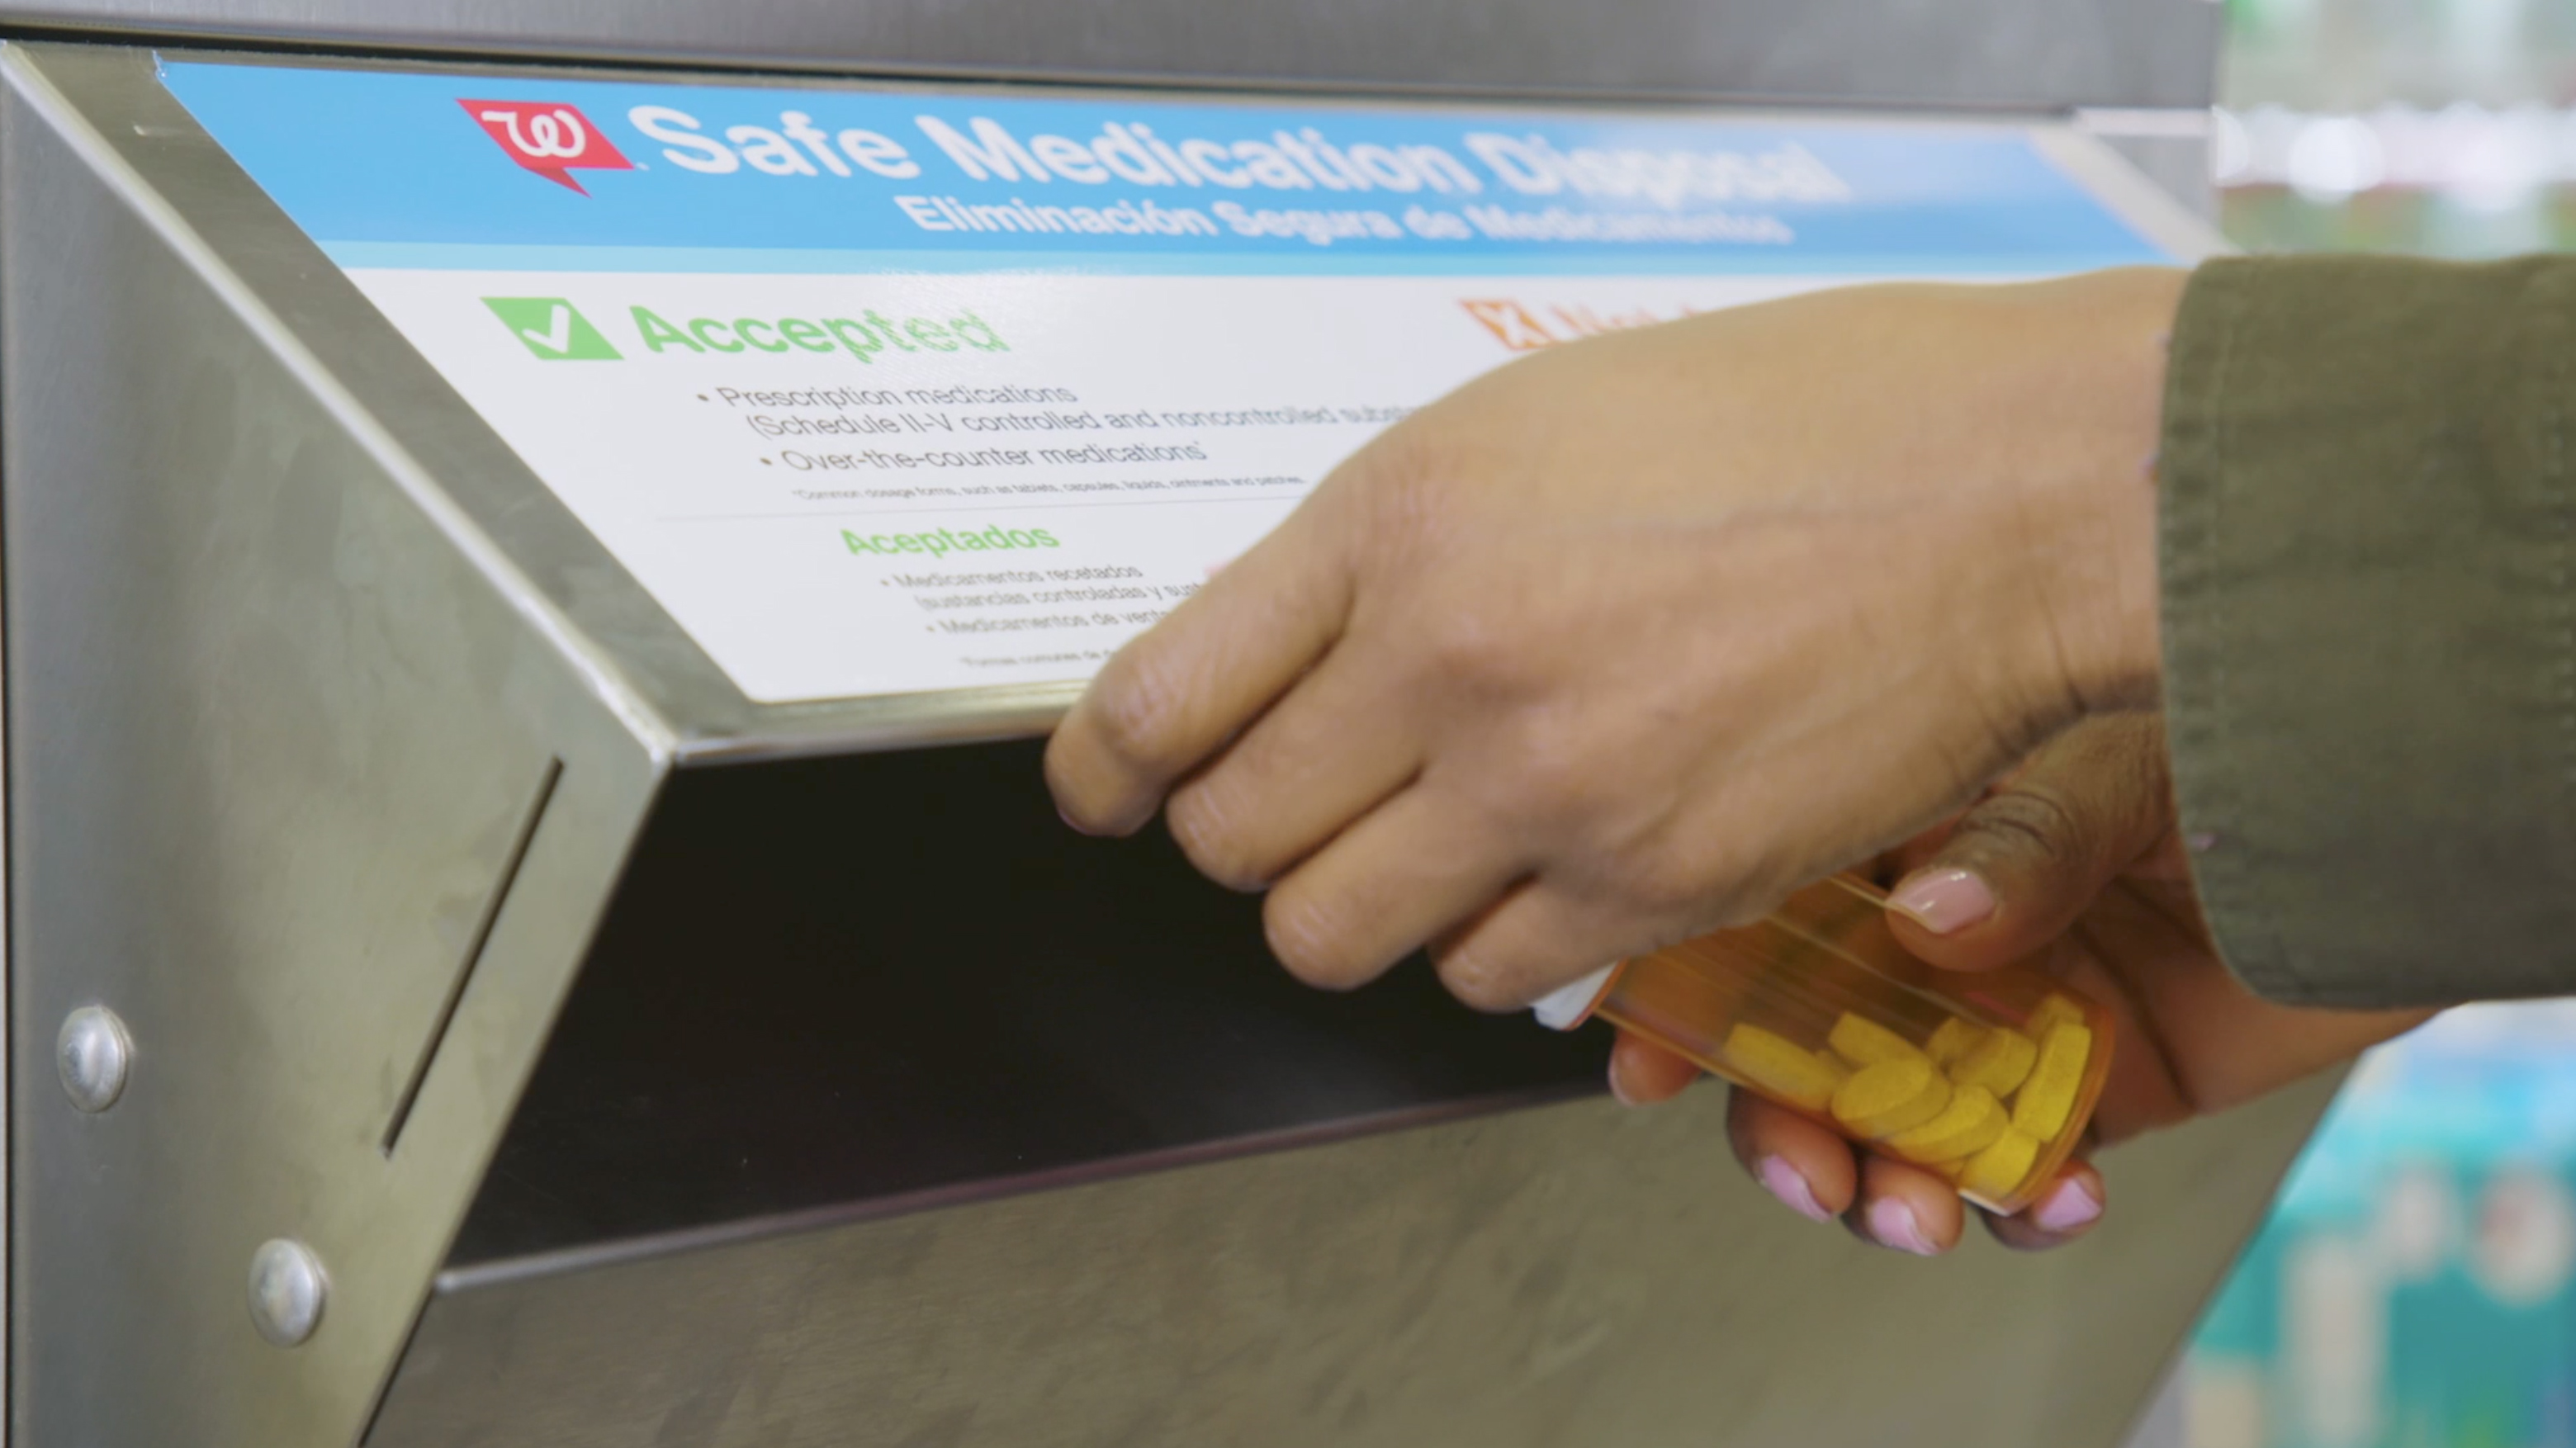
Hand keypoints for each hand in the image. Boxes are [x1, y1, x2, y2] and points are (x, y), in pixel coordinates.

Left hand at [1049, 270, 2184, 1008]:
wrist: (2010, 489)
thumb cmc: (1797, 419)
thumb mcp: (1536, 421)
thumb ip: (1388, 547)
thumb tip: (1282, 655)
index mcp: (1398, 519)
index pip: (1158, 701)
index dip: (1102, 769)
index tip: (1103, 792)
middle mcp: (1447, 661)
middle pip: (1231, 842)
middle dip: (1246, 836)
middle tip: (1308, 805)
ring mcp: (1547, 789)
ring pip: (1334, 938)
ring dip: (1359, 908)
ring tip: (1429, 850)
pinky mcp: (1652, 889)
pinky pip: (1489, 980)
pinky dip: (1491, 948)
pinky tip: (1544, 878)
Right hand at [1611, 714, 2432, 1254]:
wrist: (2399, 808)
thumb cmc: (2246, 728)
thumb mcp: (2121, 752)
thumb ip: (2028, 835)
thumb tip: (1927, 917)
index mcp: (1897, 819)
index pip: (1757, 905)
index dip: (1689, 990)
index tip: (1643, 1064)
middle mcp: (1929, 924)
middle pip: (1802, 1040)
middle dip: (1782, 1123)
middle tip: (1805, 1173)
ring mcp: (2001, 1011)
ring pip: (1895, 1121)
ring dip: (1884, 1185)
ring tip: (1913, 1218)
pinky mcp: (2088, 1088)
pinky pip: (2023, 1168)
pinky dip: (2022, 1205)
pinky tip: (2052, 1199)